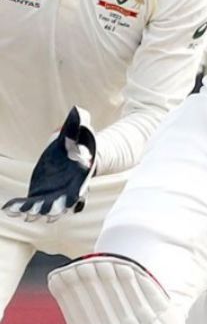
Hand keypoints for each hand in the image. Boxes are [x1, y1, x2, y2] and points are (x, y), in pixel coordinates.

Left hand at [2, 108, 94, 222]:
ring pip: (45, 209)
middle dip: (53, 210)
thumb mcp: (81, 132)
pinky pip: (29, 205)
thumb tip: (77, 111)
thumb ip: (77, 127)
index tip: (70, 201)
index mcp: (82, 179)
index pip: (80, 192)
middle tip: (41, 213)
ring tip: (23, 213)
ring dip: (34, 213)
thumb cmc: (82, 142)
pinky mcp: (40, 196)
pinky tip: (8, 208)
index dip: (75, 199)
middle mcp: (69, 192)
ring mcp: (54, 196)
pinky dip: (18, 208)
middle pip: (62, 206)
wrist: (79, 154)